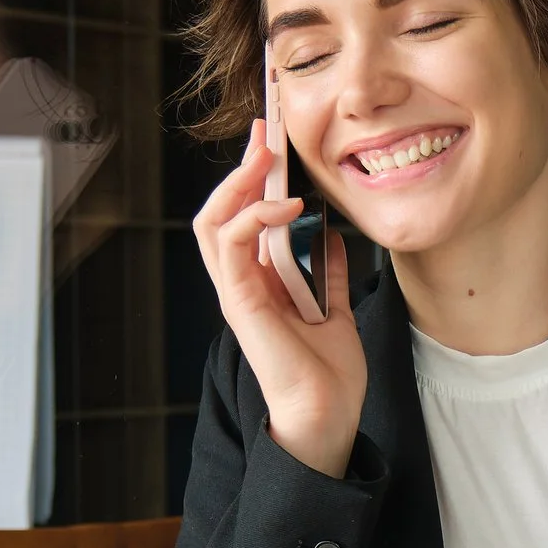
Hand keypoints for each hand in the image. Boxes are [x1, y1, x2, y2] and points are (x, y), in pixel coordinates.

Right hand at [192, 118, 365, 477]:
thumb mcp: (335, 310)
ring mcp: (236, 292)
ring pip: (212, 221)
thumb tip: (334, 238)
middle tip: (264, 133)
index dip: (251, 178)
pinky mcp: (240, 303)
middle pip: (219, 211)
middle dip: (239, 168)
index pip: (241, 218)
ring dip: (238, 182)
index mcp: (258, 283)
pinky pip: (231, 246)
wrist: (327, 415)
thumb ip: (330, 275)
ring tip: (266, 156)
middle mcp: (240, 283)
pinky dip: (254, 217)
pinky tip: (286, 205)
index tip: (272, 141)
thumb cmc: (329, 373)